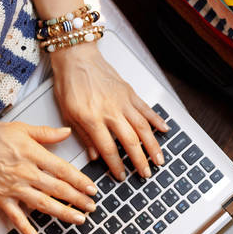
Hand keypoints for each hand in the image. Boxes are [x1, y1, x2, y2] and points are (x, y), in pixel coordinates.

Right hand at [0, 120, 97, 233]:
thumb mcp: (20, 128)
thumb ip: (46, 133)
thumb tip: (67, 131)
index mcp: (32, 154)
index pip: (62, 170)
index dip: (79, 180)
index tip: (92, 188)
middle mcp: (25, 173)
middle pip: (57, 189)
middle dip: (77, 199)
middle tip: (92, 207)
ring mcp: (13, 188)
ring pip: (43, 204)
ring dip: (63, 213)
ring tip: (79, 219)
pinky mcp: (1, 199)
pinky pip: (16, 218)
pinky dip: (26, 230)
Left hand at [50, 42, 169, 180]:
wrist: (76, 56)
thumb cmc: (69, 83)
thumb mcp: (67, 114)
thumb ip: (83, 136)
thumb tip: (95, 156)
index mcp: (91, 118)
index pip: (108, 149)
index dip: (116, 166)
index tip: (121, 176)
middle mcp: (110, 111)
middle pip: (130, 141)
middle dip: (140, 161)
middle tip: (146, 174)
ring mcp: (122, 101)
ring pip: (143, 127)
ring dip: (153, 145)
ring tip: (159, 159)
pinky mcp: (129, 92)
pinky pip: (146, 108)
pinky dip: (157, 119)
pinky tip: (164, 130)